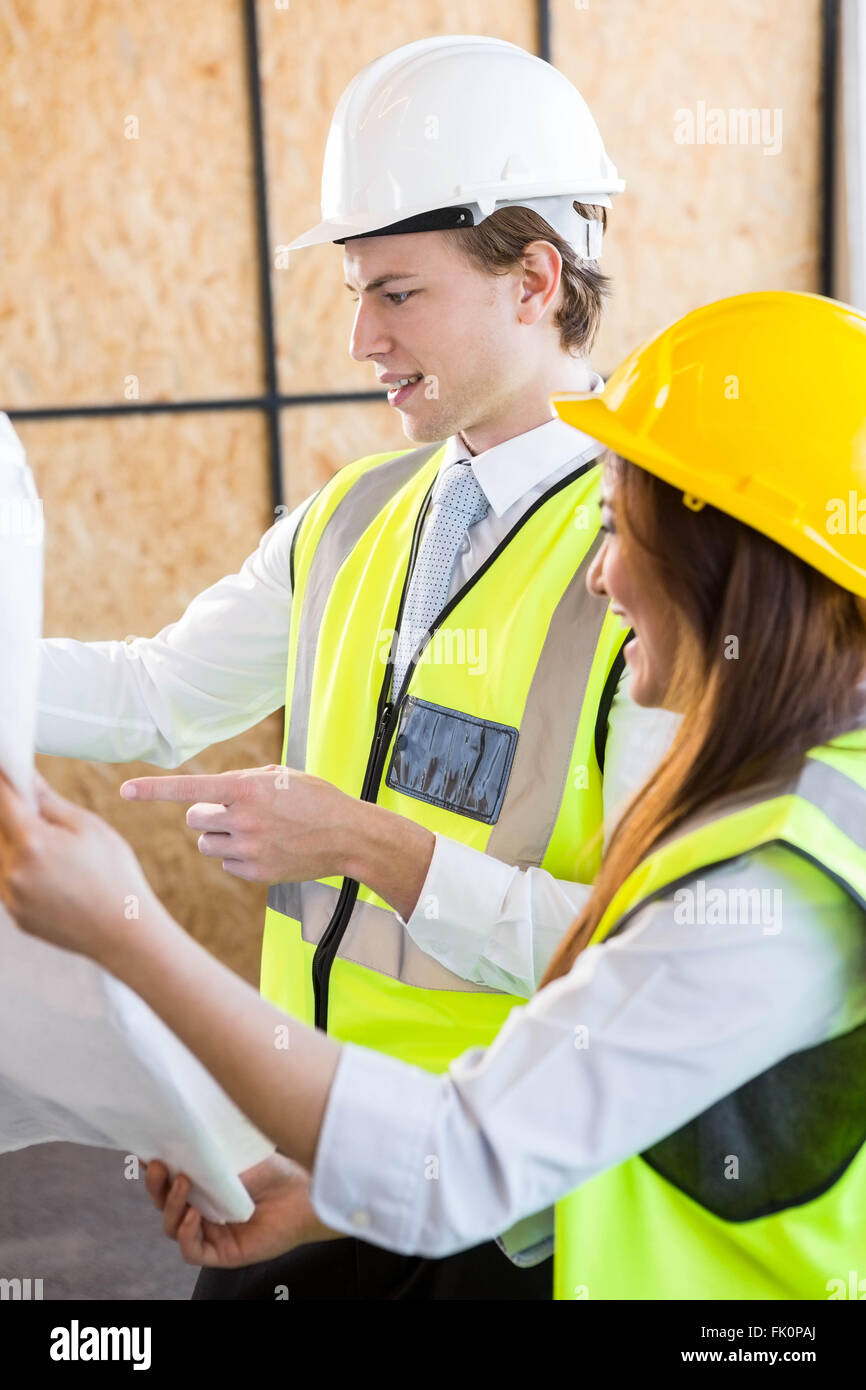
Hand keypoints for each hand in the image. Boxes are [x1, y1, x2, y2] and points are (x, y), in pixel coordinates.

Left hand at [0, 769, 159, 962]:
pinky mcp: (14, 915)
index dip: (4, 779)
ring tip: (59, 855)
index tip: (8, 769)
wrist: (124, 933)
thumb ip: (48, 801)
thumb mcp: (88, 827)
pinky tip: (57, 876)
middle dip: (14, 815)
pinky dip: (24, 869)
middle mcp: (11, 870)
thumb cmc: (115, 875)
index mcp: (31, 842)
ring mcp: (9, 896)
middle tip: (43, 815)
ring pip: (3, 854)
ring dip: (18, 843)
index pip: (2, 798)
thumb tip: (24, 776)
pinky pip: (9, 880)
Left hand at [118, 765, 357, 883]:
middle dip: (206, 815)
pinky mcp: (256, 873)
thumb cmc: (316, 800)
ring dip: (220, 836)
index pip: (189, 788)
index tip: (126, 790)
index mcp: (247, 789)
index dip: (153, 789)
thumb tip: (216, 792)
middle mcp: (242, 819)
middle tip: (232, 813)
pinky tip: (265, 848)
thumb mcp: (282, 776)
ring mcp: (248, 849)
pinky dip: (238, 856)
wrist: (348, 836)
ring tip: (253, 831)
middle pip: (194, 819)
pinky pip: (227, 863)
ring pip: (207, 844)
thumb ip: (244, 781)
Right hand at [144, 1152, 343, 1266]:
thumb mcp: (234, 1158)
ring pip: (173, 1227)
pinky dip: (187, 1234)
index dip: (155, 1171)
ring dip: (173, 1206)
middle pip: (165, 1205)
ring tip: (184, 1184)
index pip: (169, 1182)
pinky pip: (192, 1251)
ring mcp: (212, 1233)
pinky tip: (195, 1215)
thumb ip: (205, 1156)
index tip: (146, 1153)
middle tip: (158, 1166)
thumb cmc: (275, 1172)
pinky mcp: (223, 1253)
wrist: (304, 1193)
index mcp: (203, 1187)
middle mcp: (204, 1210)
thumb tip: (177, 1138)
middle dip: (156, 1186)